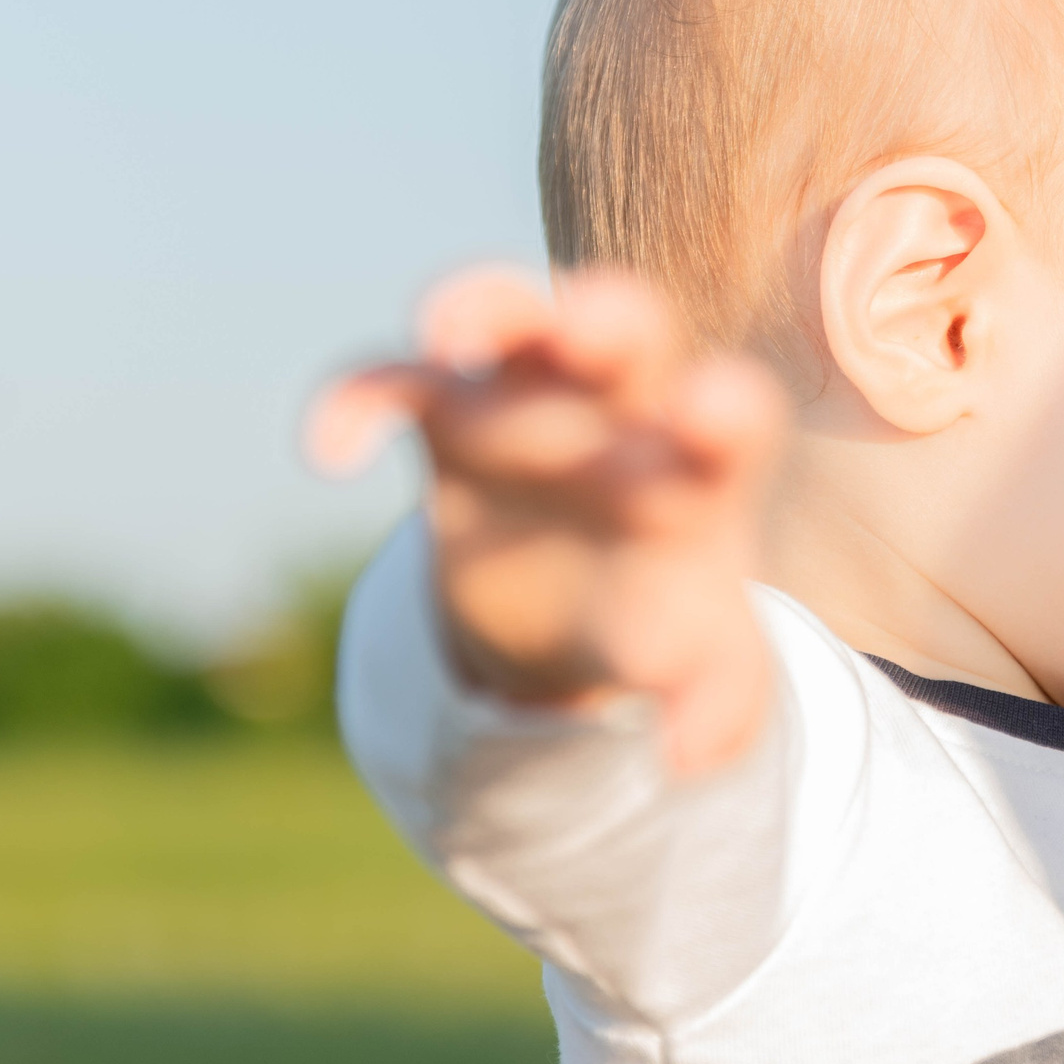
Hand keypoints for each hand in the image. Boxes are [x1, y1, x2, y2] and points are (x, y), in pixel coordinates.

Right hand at [306, 266, 787, 774]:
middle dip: (606, 319)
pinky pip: (396, 383)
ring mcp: (531, 403)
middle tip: (590, 328)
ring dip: (482, 307)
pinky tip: (331, 452)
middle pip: (625, 333)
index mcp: (701, 466)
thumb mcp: (705, 671)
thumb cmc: (655, 618)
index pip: (732, 419)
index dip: (723, 410)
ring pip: (508, 319)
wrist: (570, 609)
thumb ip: (717, 705)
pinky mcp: (448, 418)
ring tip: (448, 332)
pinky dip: (356, 397)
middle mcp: (621, 411)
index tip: (711, 414)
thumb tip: (685, 756)